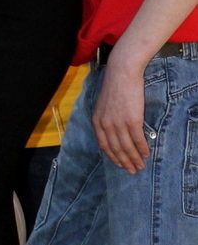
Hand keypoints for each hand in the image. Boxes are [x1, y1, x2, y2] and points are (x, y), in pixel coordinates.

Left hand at [92, 49, 149, 172]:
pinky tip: (146, 154)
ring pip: (126, 147)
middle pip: (115, 149)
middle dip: (124, 162)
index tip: (119, 164)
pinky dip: (142, 149)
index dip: (112, 157)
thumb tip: (113, 130)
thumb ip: (106, 118)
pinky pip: (137, 139)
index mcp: (97, 121)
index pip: (104, 145)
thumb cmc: (115, 86)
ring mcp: (118, 123)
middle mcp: (106, 125)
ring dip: (134, 159)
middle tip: (132, 171)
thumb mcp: (103, 104)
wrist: (122, 73)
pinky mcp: (131, 120)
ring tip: (140, 166)